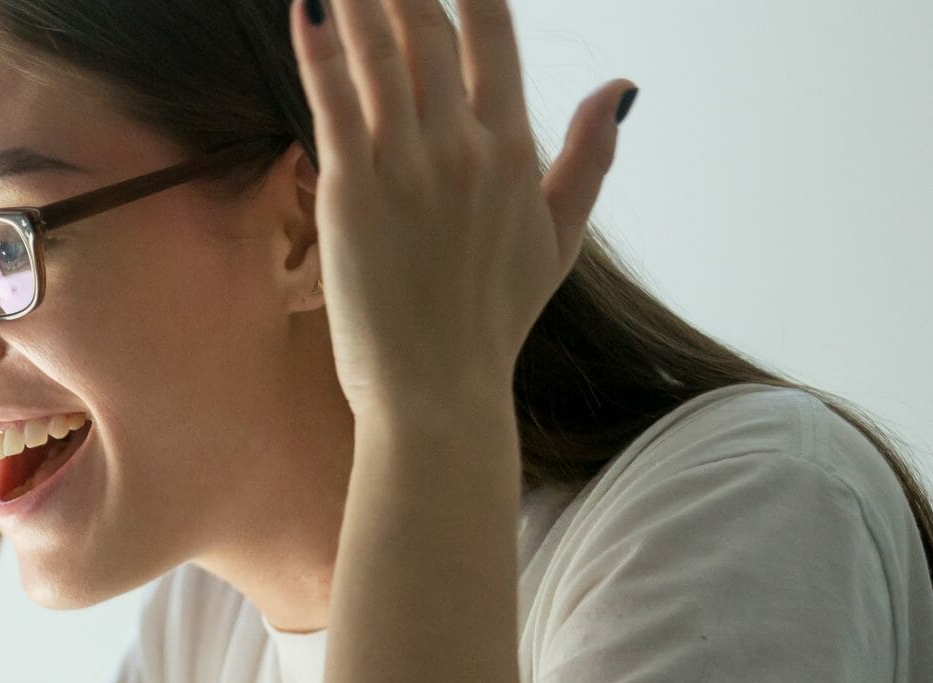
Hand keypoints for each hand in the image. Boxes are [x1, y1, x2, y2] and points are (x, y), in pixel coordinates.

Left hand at [289, 0, 634, 418]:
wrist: (439, 393)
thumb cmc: (494, 323)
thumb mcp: (560, 240)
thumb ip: (591, 156)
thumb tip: (623, 87)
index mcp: (513, 151)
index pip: (493, 38)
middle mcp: (463, 148)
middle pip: (430, 33)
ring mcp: (407, 167)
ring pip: (379, 56)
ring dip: (362, 0)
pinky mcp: (352, 192)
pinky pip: (333, 102)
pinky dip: (319, 51)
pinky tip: (308, 8)